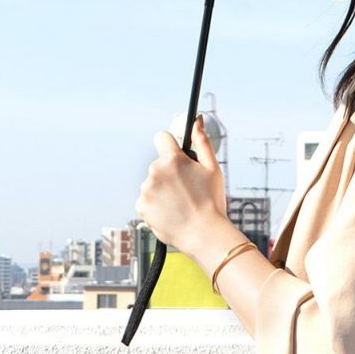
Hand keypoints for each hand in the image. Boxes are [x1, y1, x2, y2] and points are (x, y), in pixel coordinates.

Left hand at [136, 114, 227, 254]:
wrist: (204, 234)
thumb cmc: (212, 202)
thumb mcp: (213, 168)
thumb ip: (202, 141)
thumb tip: (197, 119)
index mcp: (172, 159)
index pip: (161, 137)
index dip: (169, 145)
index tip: (176, 155)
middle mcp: (155, 172)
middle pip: (159, 164)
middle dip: (170, 172)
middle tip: (186, 189)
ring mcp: (146, 190)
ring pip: (153, 183)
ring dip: (162, 189)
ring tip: (180, 204)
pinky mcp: (141, 206)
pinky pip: (147, 200)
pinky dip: (156, 205)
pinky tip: (171, 212)